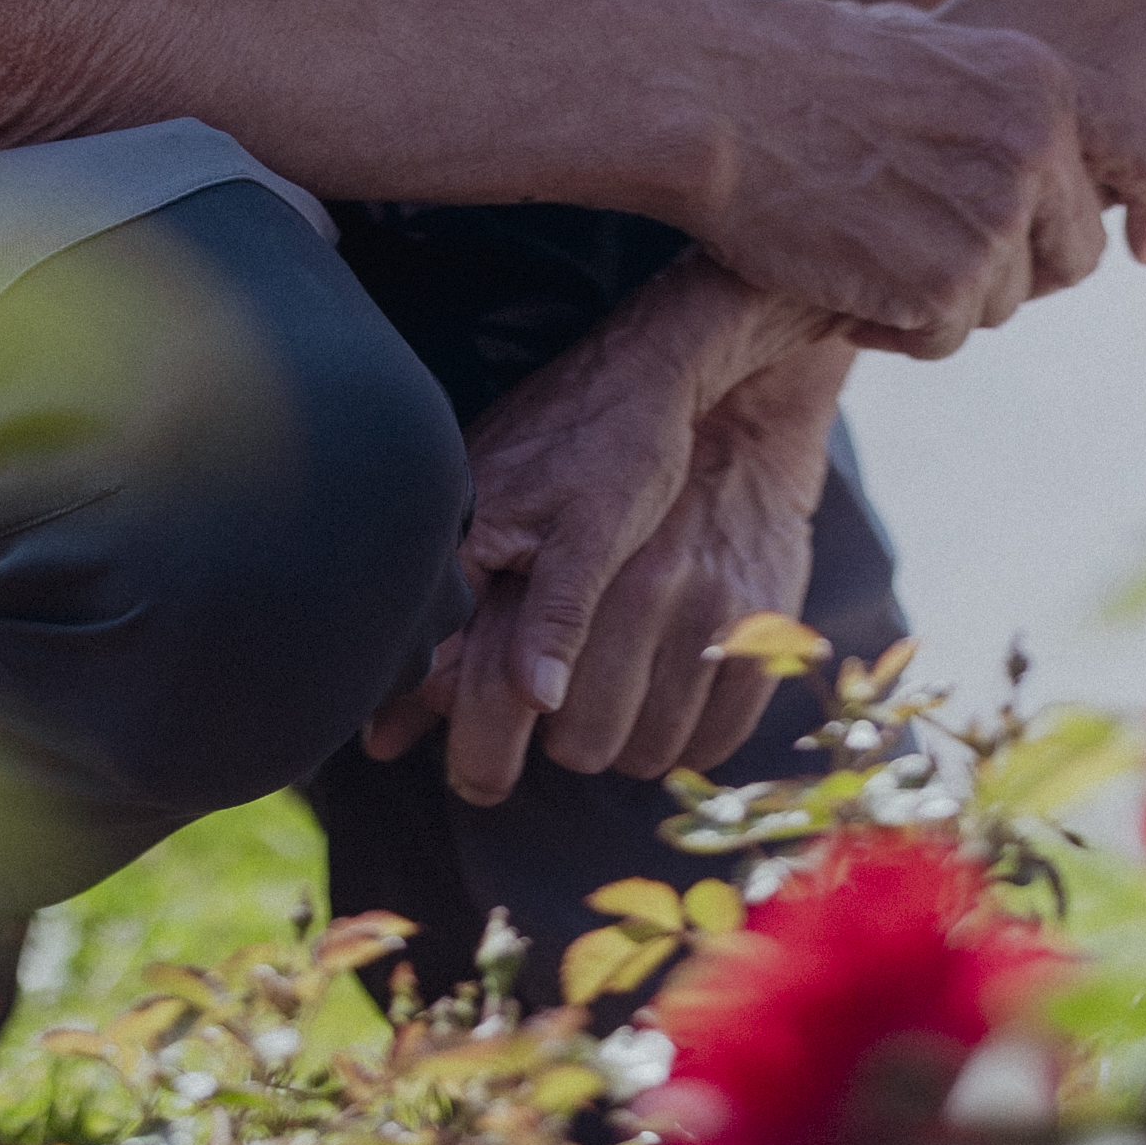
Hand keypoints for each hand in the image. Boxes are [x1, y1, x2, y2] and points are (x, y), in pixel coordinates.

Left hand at [362, 277, 849, 800]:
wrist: (692, 379)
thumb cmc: (575, 446)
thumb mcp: (495, 513)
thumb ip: (449, 628)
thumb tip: (380, 741)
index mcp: (563, 563)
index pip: (506, 700)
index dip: (478, 746)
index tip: (476, 765)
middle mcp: (645, 586)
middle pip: (579, 742)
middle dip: (552, 743)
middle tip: (544, 714)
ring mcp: (711, 603)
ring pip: (648, 750)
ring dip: (618, 741)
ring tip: (603, 695)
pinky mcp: (765, 616)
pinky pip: (716, 736)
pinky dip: (683, 738)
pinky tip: (657, 697)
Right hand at [666, 1, 1145, 344]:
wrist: (714, 103)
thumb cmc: (792, 67)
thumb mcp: (921, 46)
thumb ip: (991, 96)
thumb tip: (1030, 144)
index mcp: (1039, 79)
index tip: (1143, 247)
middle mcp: (1036, 147)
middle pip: (1074, 254)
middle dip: (1018, 270)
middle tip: (939, 259)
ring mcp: (995, 218)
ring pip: (1004, 303)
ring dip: (944, 299)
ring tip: (866, 252)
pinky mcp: (945, 283)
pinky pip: (947, 338)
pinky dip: (899, 330)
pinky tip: (846, 287)